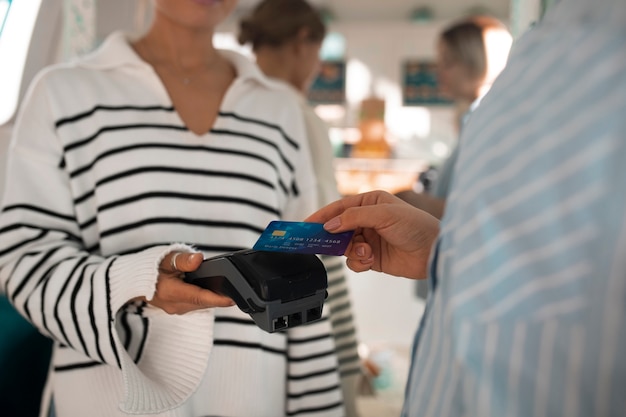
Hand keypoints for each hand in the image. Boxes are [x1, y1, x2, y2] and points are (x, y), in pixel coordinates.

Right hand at [146, 251, 234, 313]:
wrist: (135, 280)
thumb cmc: (150, 268)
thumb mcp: (166, 259)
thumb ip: (183, 260)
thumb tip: (198, 259)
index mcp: (171, 293)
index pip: (199, 297)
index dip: (218, 299)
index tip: (232, 298)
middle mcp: (174, 305)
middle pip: (203, 303)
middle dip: (219, 297)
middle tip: (234, 288)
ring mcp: (176, 309)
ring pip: (201, 305)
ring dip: (212, 298)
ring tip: (225, 288)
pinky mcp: (178, 309)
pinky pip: (195, 305)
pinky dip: (204, 298)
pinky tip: (211, 290)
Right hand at [305, 190, 439, 279]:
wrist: (434, 251)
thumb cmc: (416, 226)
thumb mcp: (384, 214)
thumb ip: (354, 217)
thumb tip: (330, 225)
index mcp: (370, 203)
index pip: (339, 208)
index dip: (322, 216)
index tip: (306, 224)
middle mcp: (368, 220)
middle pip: (338, 228)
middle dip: (330, 237)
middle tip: (316, 243)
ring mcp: (369, 239)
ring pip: (345, 246)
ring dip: (351, 251)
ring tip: (365, 251)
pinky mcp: (373, 257)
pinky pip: (354, 260)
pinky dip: (358, 261)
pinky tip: (370, 260)